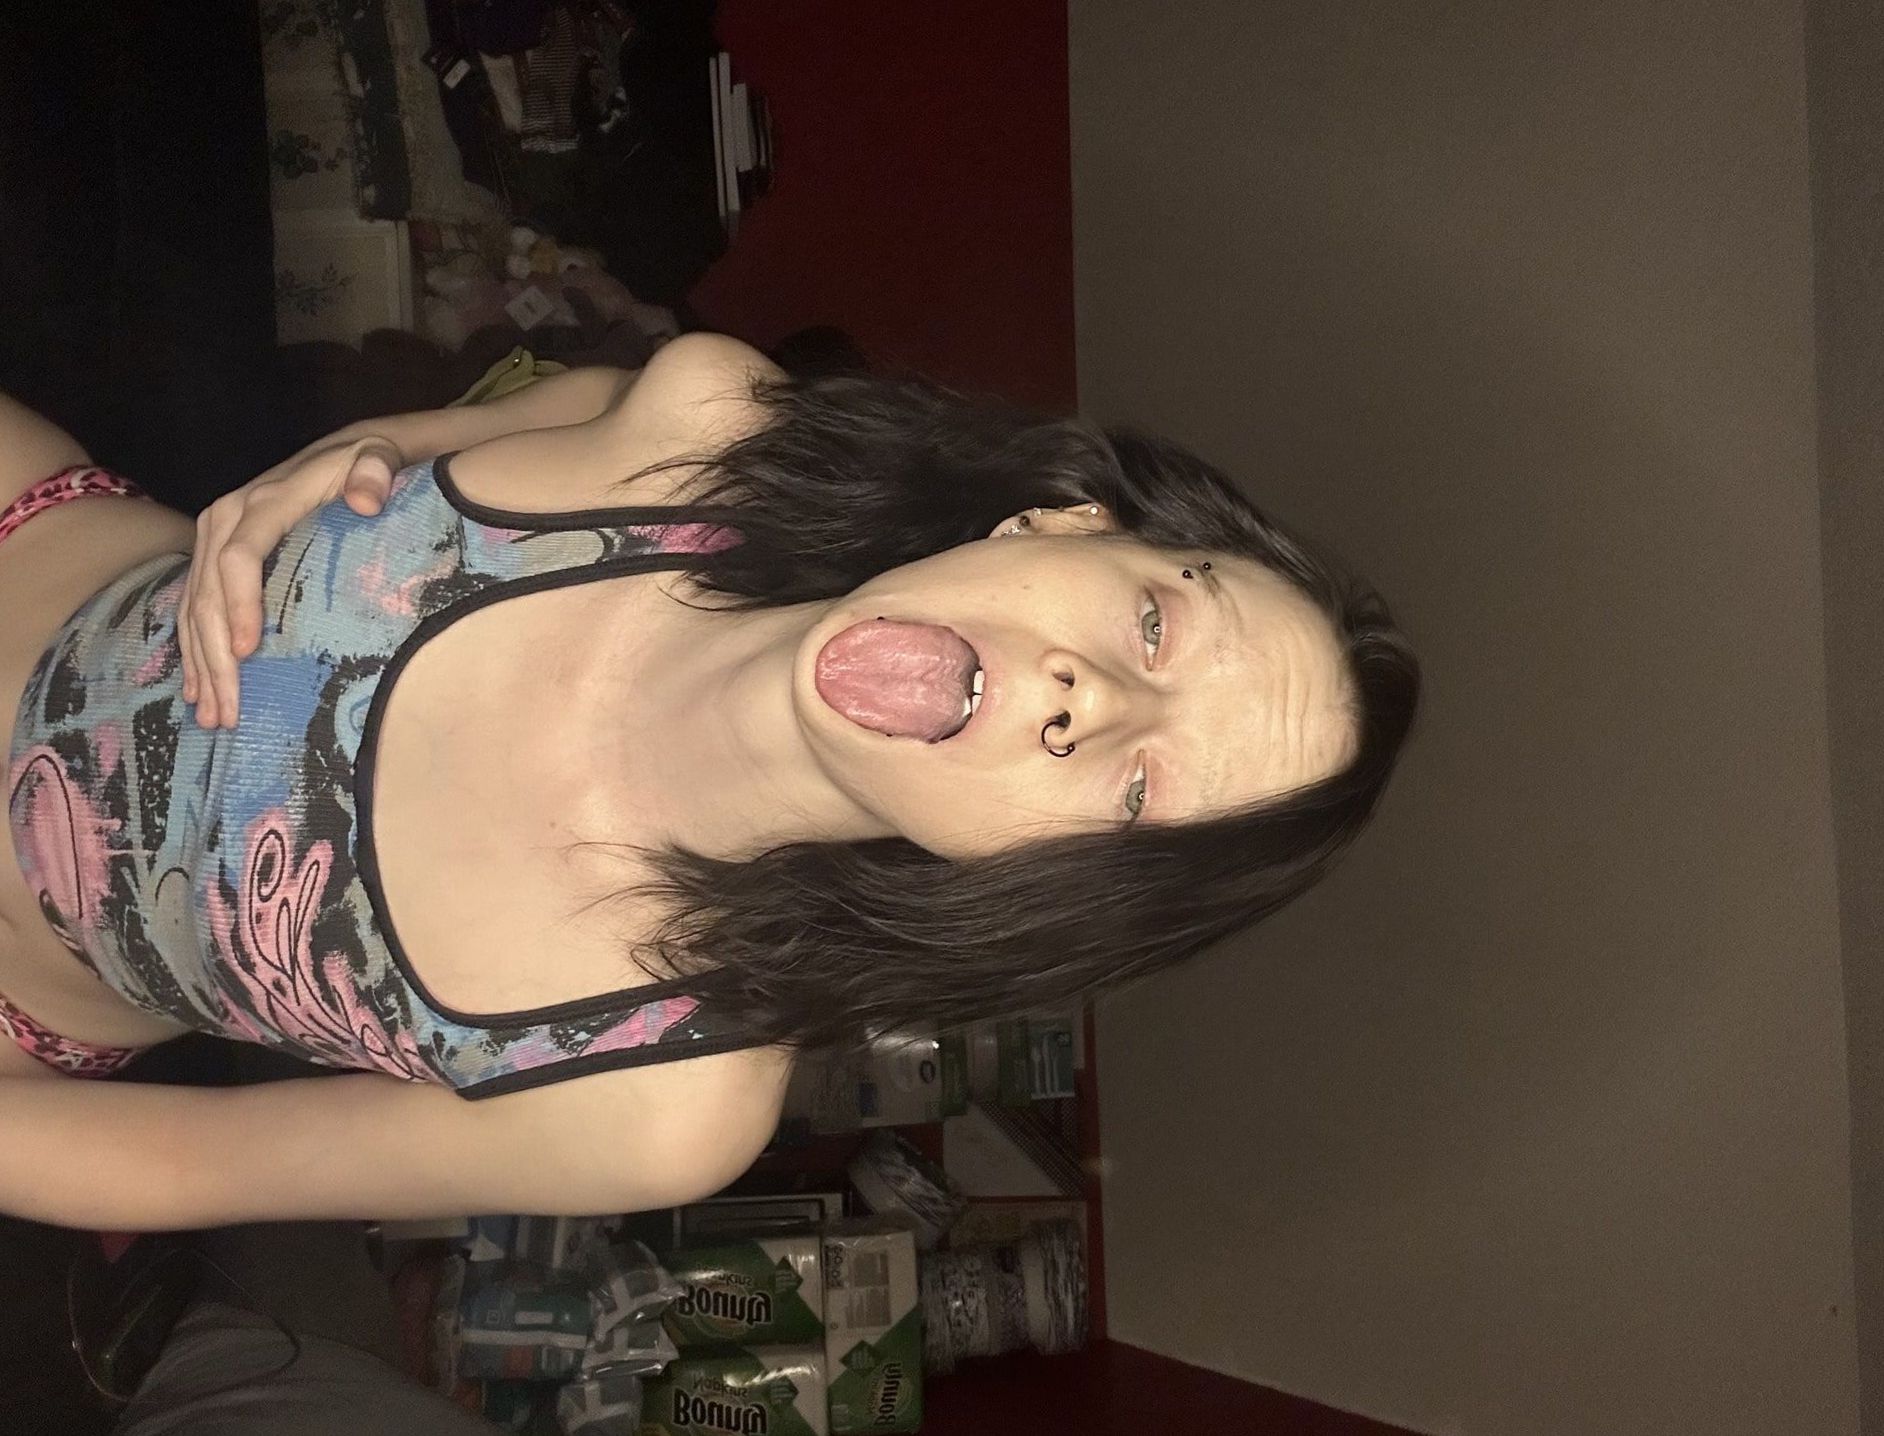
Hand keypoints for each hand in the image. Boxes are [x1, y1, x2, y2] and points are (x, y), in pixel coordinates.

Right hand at [179, 435, 400, 728]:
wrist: (342, 454)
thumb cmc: (366, 466)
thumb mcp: (379, 458)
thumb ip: (375, 474)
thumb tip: (367, 500)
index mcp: (262, 502)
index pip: (241, 558)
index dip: (241, 605)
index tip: (250, 653)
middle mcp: (225, 519)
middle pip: (209, 595)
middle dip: (216, 657)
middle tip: (229, 711)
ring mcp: (213, 539)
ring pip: (194, 609)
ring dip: (201, 665)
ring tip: (212, 715)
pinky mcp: (212, 556)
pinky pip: (193, 608)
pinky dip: (194, 650)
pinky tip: (199, 689)